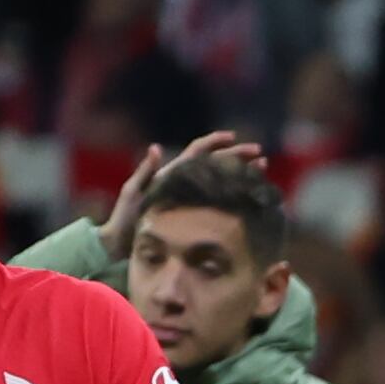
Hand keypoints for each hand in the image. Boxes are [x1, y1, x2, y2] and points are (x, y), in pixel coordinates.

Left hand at [102, 131, 264, 258]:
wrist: (122, 245)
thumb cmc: (125, 219)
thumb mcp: (134, 193)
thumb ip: (145, 171)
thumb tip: (156, 147)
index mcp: (171, 174)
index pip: (198, 152)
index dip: (216, 142)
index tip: (234, 138)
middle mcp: (184, 183)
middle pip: (216, 163)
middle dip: (238, 156)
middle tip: (261, 156)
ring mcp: (190, 199)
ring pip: (221, 180)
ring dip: (241, 172)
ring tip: (262, 170)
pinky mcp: (193, 215)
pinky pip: (218, 200)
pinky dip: (235, 194)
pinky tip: (250, 196)